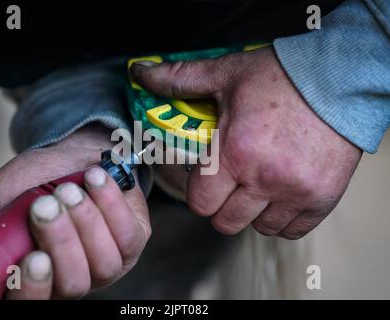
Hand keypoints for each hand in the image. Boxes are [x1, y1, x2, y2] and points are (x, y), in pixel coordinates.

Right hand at [0, 125, 149, 297]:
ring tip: (70, 190)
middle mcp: (74, 275)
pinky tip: (96, 180)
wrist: (79, 152)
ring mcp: (108, 262)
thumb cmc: (41, 178)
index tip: (32, 258)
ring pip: (104, 261)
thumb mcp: (1, 197)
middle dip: (62, 242)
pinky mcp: (134, 240)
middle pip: (73, 284)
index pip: (33, 301)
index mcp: (39, 274)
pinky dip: (111, 204)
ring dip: (86, 221)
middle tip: (46, 206)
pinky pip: (128, 234)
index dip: (32, 288)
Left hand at [131, 46, 360, 238]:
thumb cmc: (281, 77)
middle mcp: (264, 180)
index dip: (199, 191)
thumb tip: (141, 73)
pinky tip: (281, 194)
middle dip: (221, 205)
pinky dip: (282, 219)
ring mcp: (295, 193)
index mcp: (235, 154)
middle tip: (230, 183)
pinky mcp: (322, 199)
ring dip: (252, 213)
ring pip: (258, 228)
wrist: (339, 79)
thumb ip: (179, 80)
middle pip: (225, 222)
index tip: (207, 178)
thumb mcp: (225, 74)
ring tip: (258, 186)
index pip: (200, 202)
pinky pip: (291, 231)